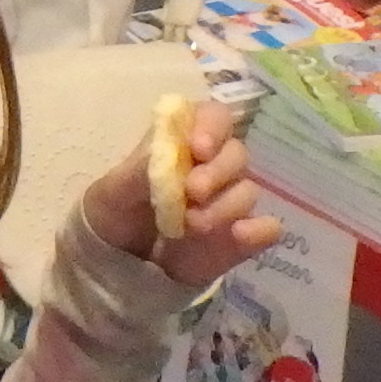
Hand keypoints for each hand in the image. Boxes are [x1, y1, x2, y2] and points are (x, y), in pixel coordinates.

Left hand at [82, 100, 280, 288]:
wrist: (116, 263)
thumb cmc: (114, 212)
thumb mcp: (114, 189)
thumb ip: (141, 169)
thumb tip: (168, 157)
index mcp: (185, 143)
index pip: (214, 118)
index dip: (212, 128)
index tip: (198, 148)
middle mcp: (213, 168)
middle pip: (237, 154)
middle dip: (217, 171)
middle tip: (193, 191)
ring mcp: (228, 203)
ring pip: (248, 190)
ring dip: (225, 205)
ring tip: (191, 225)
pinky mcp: (239, 239)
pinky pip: (266, 228)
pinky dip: (258, 230)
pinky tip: (239, 235)